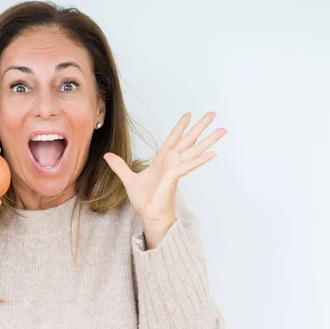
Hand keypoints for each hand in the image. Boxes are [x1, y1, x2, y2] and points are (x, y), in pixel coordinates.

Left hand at [103, 111, 226, 227]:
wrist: (148, 214)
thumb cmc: (143, 199)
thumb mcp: (128, 178)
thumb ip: (119, 166)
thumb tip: (107, 155)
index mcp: (162, 160)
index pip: (173, 138)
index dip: (180, 126)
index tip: (189, 114)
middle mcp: (171, 161)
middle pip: (188, 139)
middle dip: (200, 126)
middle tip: (213, 114)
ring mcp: (175, 168)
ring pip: (194, 150)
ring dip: (208, 139)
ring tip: (222, 130)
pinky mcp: (175, 177)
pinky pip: (189, 166)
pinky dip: (200, 160)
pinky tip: (212, 153)